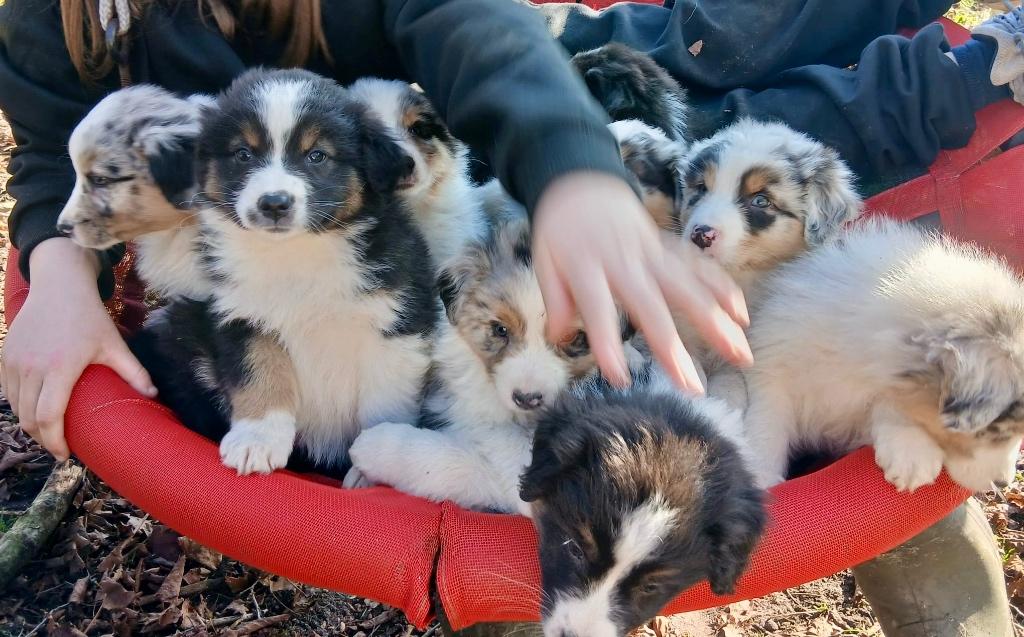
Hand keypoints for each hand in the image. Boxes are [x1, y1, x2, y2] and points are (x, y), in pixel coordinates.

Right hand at [1, 238, 156, 459]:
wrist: (59, 286)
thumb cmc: (89, 317)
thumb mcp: (114, 344)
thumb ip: (133, 371)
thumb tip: (154, 395)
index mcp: (60, 367)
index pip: (48, 417)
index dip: (54, 441)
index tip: (66, 454)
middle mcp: (31, 366)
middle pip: (29, 418)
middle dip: (43, 438)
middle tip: (60, 446)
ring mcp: (14, 361)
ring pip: (15, 407)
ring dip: (29, 424)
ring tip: (49, 431)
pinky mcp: (5, 355)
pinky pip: (7, 391)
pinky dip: (19, 406)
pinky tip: (34, 410)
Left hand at [532, 172, 751, 392]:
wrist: (580, 178)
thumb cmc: (559, 228)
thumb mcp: (543, 260)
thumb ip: (555, 298)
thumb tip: (559, 338)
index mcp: (587, 267)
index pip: (597, 310)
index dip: (607, 344)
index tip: (619, 378)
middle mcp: (624, 261)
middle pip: (652, 307)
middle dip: (675, 349)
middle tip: (694, 387)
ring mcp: (651, 251)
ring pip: (687, 288)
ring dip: (716, 322)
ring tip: (739, 354)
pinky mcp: (667, 245)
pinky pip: (698, 266)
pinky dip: (721, 287)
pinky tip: (740, 314)